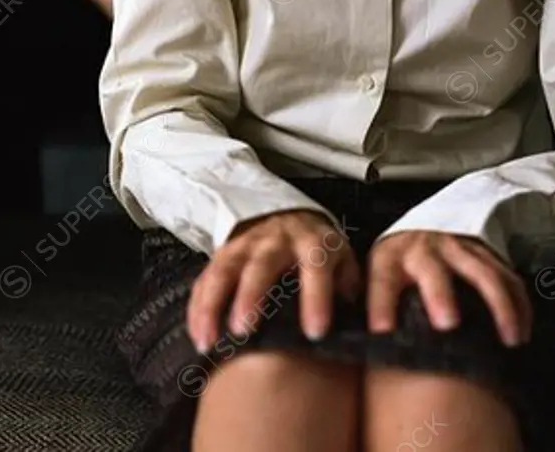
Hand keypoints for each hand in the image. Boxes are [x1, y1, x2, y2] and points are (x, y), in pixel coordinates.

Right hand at [187, 210, 360, 353]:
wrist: (285, 216)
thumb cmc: (316, 249)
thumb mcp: (342, 259)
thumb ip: (349, 287)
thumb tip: (356, 323)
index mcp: (312, 243)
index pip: (315, 268)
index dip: (316, 298)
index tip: (315, 332)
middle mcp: (275, 240)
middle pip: (260, 265)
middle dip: (250, 297)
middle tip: (244, 330)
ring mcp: (244, 245)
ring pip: (224, 269)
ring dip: (212, 304)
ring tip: (208, 339)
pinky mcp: (222, 253)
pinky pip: (205, 278)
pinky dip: (198, 306)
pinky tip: (198, 334)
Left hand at [367, 231, 531, 346]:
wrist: (419, 229)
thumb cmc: (396, 265)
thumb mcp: (376, 274)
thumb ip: (371, 301)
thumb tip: (359, 342)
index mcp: (390, 257)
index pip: (382, 280)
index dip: (381, 304)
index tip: (382, 330)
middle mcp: (424, 250)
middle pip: (433, 271)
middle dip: (440, 296)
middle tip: (447, 325)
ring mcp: (458, 249)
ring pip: (483, 274)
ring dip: (498, 307)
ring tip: (507, 339)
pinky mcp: (485, 254)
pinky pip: (508, 278)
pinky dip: (520, 305)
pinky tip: (522, 332)